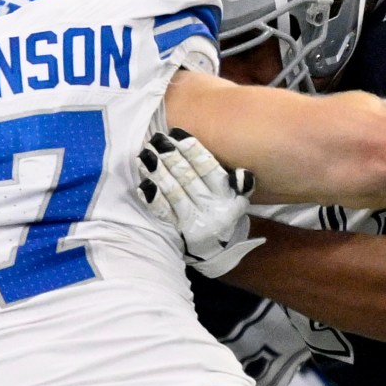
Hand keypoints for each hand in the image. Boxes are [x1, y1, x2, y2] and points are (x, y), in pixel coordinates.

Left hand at [139, 129, 263, 276]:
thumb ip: (238, 184)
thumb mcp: (237, 200)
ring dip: (159, 172)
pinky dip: (154, 198)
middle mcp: (212, 208)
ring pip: (174, 192)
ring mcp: (194, 221)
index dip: (193, 150)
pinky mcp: (178, 232)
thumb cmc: (221, 214)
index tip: (177, 133)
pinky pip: (164, 213)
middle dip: (171, 157)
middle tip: (157, 139)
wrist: (214, 251)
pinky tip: (144, 184)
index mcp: (227, 196)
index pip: (209, 168)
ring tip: (146, 155)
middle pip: (189, 178)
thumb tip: (241, 174)